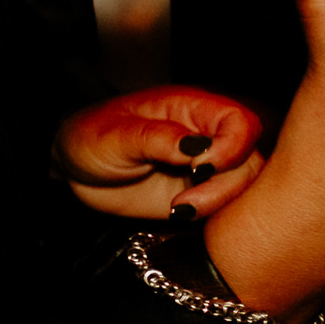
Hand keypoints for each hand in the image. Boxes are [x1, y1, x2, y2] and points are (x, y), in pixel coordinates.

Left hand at [56, 85, 266, 219]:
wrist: (75, 170)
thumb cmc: (90, 138)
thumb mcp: (114, 135)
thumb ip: (156, 138)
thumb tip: (197, 146)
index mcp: (189, 108)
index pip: (239, 121)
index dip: (233, 146)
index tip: (202, 167)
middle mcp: (205, 136)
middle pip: (249, 158)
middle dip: (226, 184)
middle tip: (187, 202)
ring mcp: (205, 166)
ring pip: (243, 185)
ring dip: (218, 202)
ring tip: (178, 209)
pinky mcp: (200, 193)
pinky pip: (226, 206)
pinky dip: (213, 215)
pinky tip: (180, 214)